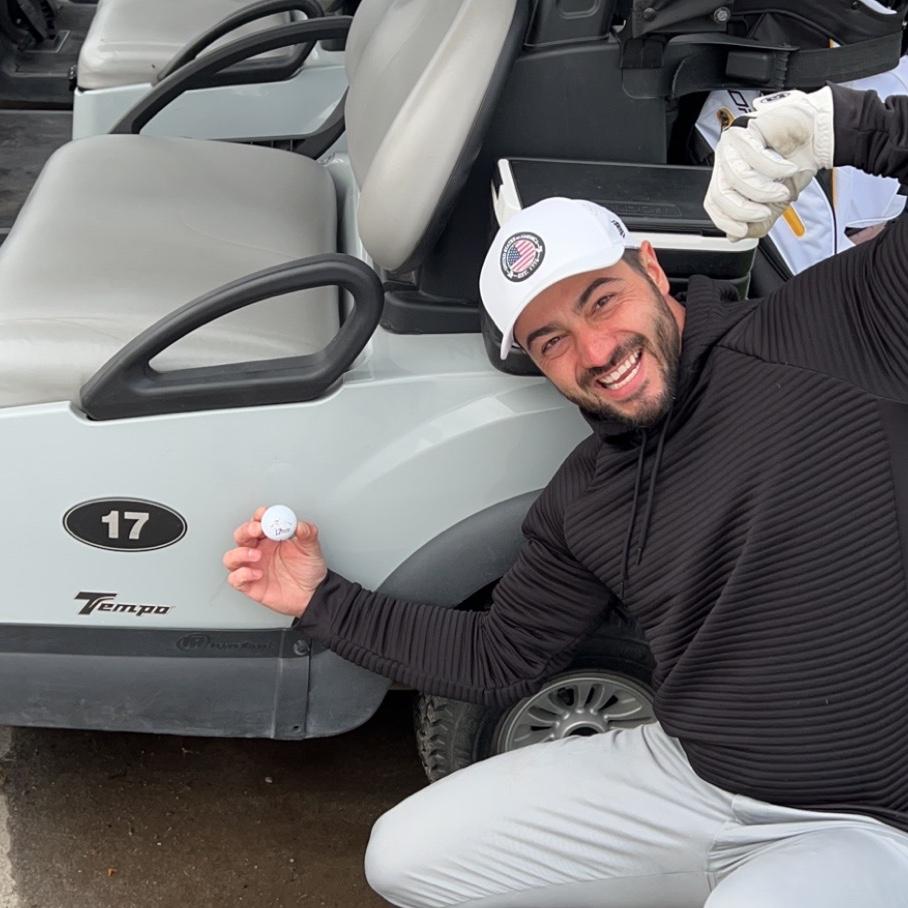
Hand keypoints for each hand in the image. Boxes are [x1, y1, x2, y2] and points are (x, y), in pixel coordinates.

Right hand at [223, 506, 327, 616]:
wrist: (312, 595)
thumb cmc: (308, 570)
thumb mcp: (312, 548)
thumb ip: (308, 534)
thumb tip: (301, 524)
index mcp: (271, 539)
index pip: (258, 522)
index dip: (258, 516)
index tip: (264, 513)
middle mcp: (259, 551)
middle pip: (241, 536)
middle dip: (246, 530)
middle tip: (257, 530)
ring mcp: (252, 568)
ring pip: (231, 557)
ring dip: (240, 553)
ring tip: (257, 555)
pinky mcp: (250, 585)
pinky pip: (235, 579)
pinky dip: (241, 575)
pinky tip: (258, 574)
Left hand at [704, 87, 833, 238]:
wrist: (819, 140)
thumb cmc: (796, 165)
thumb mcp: (776, 205)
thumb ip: (757, 224)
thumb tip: (734, 236)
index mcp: (727, 179)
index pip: (713, 204)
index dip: (726, 220)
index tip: (744, 230)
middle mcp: (726, 162)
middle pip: (719, 193)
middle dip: (744, 210)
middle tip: (765, 213)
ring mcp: (734, 145)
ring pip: (735, 177)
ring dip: (762, 191)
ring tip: (783, 192)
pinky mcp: (747, 128)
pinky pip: (752, 154)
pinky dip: (774, 168)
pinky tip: (788, 168)